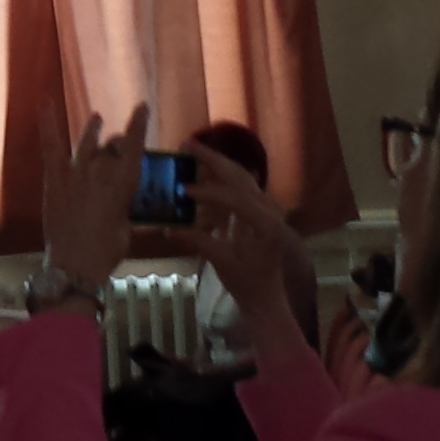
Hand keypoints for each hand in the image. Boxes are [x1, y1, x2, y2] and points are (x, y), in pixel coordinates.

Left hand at [42, 106, 149, 297]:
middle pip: (111, 147)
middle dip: (117, 144)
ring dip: (93, 129)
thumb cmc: (107, 251)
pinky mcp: (54, 178)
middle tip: (118, 146)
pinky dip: (49, 120)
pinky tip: (45, 99)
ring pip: (87, 142)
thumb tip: (121, 203)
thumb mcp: (126, 227)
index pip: (135, 146)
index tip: (142, 107)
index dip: (139, 124)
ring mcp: (75, 172)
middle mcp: (101, 171)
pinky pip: (52, 144)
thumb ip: (124, 207)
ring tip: (96, 119)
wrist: (74, 264)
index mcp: (123, 183)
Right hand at [170, 138, 306, 339]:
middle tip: (187, 144)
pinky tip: (207, 172)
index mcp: (265, 222)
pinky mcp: (264, 211)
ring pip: (242, 177)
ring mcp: (270, 208)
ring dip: (218, 164)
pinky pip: (243, 186)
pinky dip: (224, 178)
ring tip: (194, 153)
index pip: (234, 196)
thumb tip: (168, 229)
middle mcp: (271, 209)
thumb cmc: (246, 282)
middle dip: (212, 158)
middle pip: (239, 175)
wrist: (266, 296)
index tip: (183, 188)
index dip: (207, 191)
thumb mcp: (221, 261)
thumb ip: (198, 241)